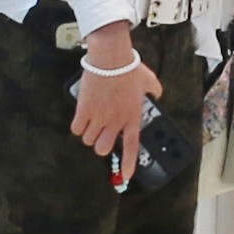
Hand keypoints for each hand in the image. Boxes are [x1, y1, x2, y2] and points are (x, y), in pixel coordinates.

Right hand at [70, 44, 160, 167]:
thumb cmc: (130, 68)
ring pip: (88, 140)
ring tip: (92, 120)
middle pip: (102, 149)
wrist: (111, 58)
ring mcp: (99, 117)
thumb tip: (156, 95)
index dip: (128, 163)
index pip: (131, 147)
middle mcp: (115, 122)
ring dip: (89, 134)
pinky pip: (77, 129)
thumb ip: (155, 91)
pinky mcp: (84, 110)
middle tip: (101, 133)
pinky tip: (82, 117)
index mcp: (132, 117)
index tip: (126, 176)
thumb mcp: (150, 81)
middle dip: (100, 144)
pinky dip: (78, 126)